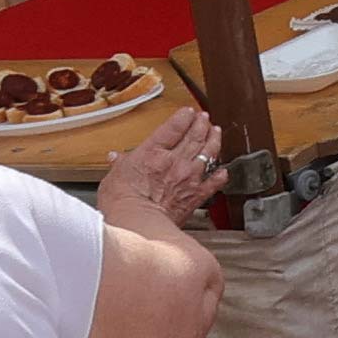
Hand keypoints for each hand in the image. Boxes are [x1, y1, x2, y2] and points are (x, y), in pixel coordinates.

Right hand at [96, 108, 224, 225]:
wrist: (138, 225)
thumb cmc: (122, 203)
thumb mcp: (114, 177)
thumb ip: (120, 165)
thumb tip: (115, 158)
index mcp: (153, 153)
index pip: (173, 128)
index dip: (183, 117)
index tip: (188, 111)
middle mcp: (175, 162)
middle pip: (194, 136)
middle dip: (201, 124)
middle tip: (205, 117)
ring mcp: (189, 178)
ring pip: (208, 153)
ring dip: (214, 141)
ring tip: (216, 132)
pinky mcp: (196, 195)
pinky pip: (214, 182)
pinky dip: (220, 175)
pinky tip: (223, 171)